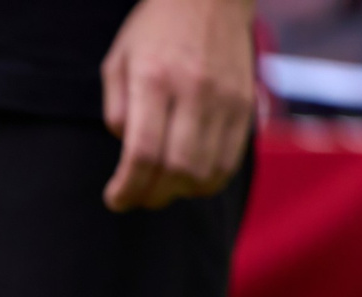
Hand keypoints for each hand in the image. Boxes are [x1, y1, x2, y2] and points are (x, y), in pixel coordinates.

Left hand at [101, 0, 257, 211]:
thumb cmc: (154, 31)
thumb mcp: (117, 63)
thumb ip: (116, 112)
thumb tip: (128, 156)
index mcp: (153, 80)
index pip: (143, 153)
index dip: (127, 188)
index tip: (114, 199)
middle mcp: (194, 90)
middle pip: (177, 169)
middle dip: (151, 196)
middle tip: (135, 198)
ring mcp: (226, 98)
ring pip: (207, 171)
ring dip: (180, 193)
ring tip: (161, 189)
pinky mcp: (246, 104)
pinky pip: (231, 160)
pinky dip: (209, 181)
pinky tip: (189, 179)